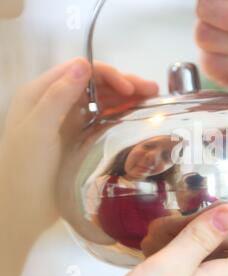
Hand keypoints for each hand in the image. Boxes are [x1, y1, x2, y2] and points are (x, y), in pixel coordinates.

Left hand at [0, 58, 157, 232]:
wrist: (23, 208)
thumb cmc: (24, 169)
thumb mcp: (37, 130)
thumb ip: (58, 96)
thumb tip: (84, 64)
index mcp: (42, 93)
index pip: (80, 70)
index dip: (108, 75)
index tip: (130, 90)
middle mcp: (58, 102)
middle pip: (96, 83)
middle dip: (124, 83)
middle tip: (152, 91)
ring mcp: (71, 120)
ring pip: (103, 99)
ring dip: (127, 96)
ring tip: (153, 99)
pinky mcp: (81, 137)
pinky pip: (105, 118)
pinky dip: (122, 113)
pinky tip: (138, 115)